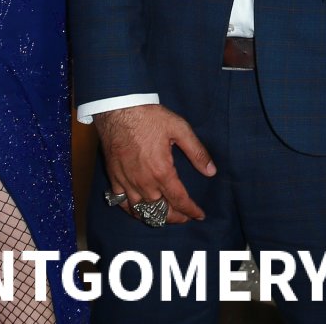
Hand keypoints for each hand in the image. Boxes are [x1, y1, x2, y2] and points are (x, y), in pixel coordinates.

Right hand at [95, 104, 214, 224]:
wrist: (118, 108)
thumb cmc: (149, 117)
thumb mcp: (179, 129)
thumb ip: (197, 152)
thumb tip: (211, 171)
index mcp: (162, 172)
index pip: (180, 200)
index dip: (192, 210)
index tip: (199, 215)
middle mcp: (144, 183)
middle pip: (161, 211)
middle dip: (176, 217)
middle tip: (185, 217)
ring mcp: (127, 182)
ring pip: (141, 211)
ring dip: (155, 217)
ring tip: (165, 216)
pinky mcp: (114, 178)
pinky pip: (122, 203)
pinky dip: (132, 210)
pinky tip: (138, 210)